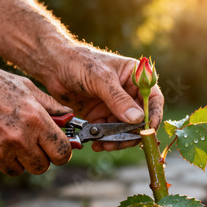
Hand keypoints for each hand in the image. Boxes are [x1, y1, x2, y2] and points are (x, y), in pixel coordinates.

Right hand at [0, 63, 72, 174]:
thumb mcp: (25, 87)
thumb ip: (51, 106)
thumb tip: (70, 117)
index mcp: (35, 121)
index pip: (62, 153)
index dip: (62, 153)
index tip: (57, 149)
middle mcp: (19, 139)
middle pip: (42, 167)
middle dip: (40, 158)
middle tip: (32, 144)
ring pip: (19, 170)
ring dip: (18, 160)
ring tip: (7, 138)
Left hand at [46, 45, 163, 151]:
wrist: (53, 66)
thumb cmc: (79, 62)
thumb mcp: (100, 78)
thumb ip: (118, 99)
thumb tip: (137, 119)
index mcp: (135, 78)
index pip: (153, 99)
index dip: (154, 116)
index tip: (148, 131)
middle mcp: (128, 93)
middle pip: (140, 119)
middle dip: (132, 133)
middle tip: (121, 142)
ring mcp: (115, 106)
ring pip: (124, 129)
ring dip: (116, 140)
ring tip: (104, 145)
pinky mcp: (101, 115)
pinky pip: (108, 132)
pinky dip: (103, 140)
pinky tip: (96, 143)